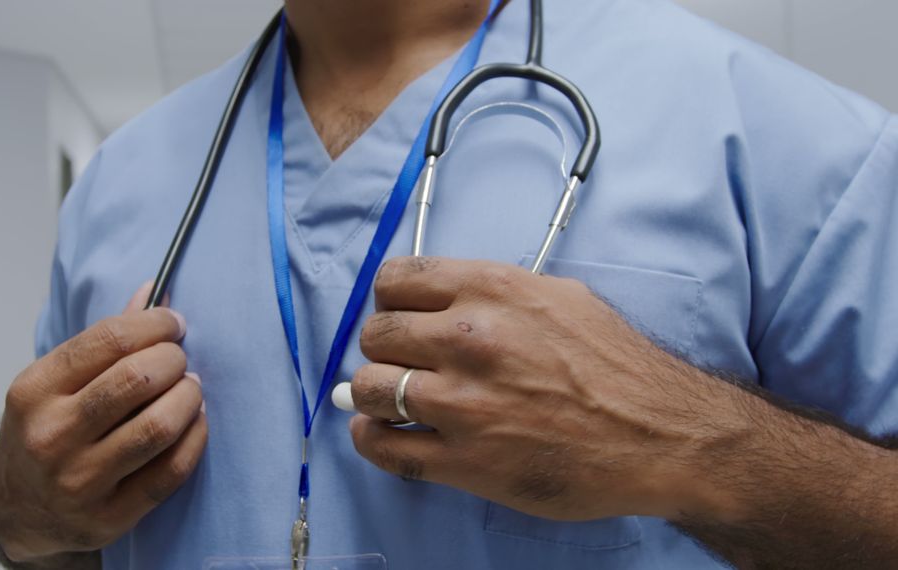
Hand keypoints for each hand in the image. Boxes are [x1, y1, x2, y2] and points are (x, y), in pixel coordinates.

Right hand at [0, 283, 207, 562]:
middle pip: (137, 379)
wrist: (18, 508)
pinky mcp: (108, 517)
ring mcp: (79, 480)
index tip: (173, 323)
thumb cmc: (46, 430)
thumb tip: (154, 291)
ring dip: (189, 398)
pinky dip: (195, 439)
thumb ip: (105, 339)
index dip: (154, 324)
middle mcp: (52, 435)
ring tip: (190, 389)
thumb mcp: (55, 381)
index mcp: (35, 390)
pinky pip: (170, 472)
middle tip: (180, 360)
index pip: (109, 340)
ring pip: (158, 427)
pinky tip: (195, 422)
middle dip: (173, 360)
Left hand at [348, 257, 720, 521]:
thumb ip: (493, 293)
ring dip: (372, 395)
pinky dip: (372, 441)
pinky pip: (384, 447)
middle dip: (382, 349)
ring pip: (367, 388)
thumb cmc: (616, 367)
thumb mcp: (559, 297)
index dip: (389, 300)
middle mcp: (470, 339)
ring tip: (387, 402)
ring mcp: (463, 402)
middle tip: (401, 363)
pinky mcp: (465, 460)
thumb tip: (436, 304)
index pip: (395, 280)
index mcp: (492, 291)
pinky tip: (382, 435)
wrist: (661, 435)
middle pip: (376, 334)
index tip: (398, 316)